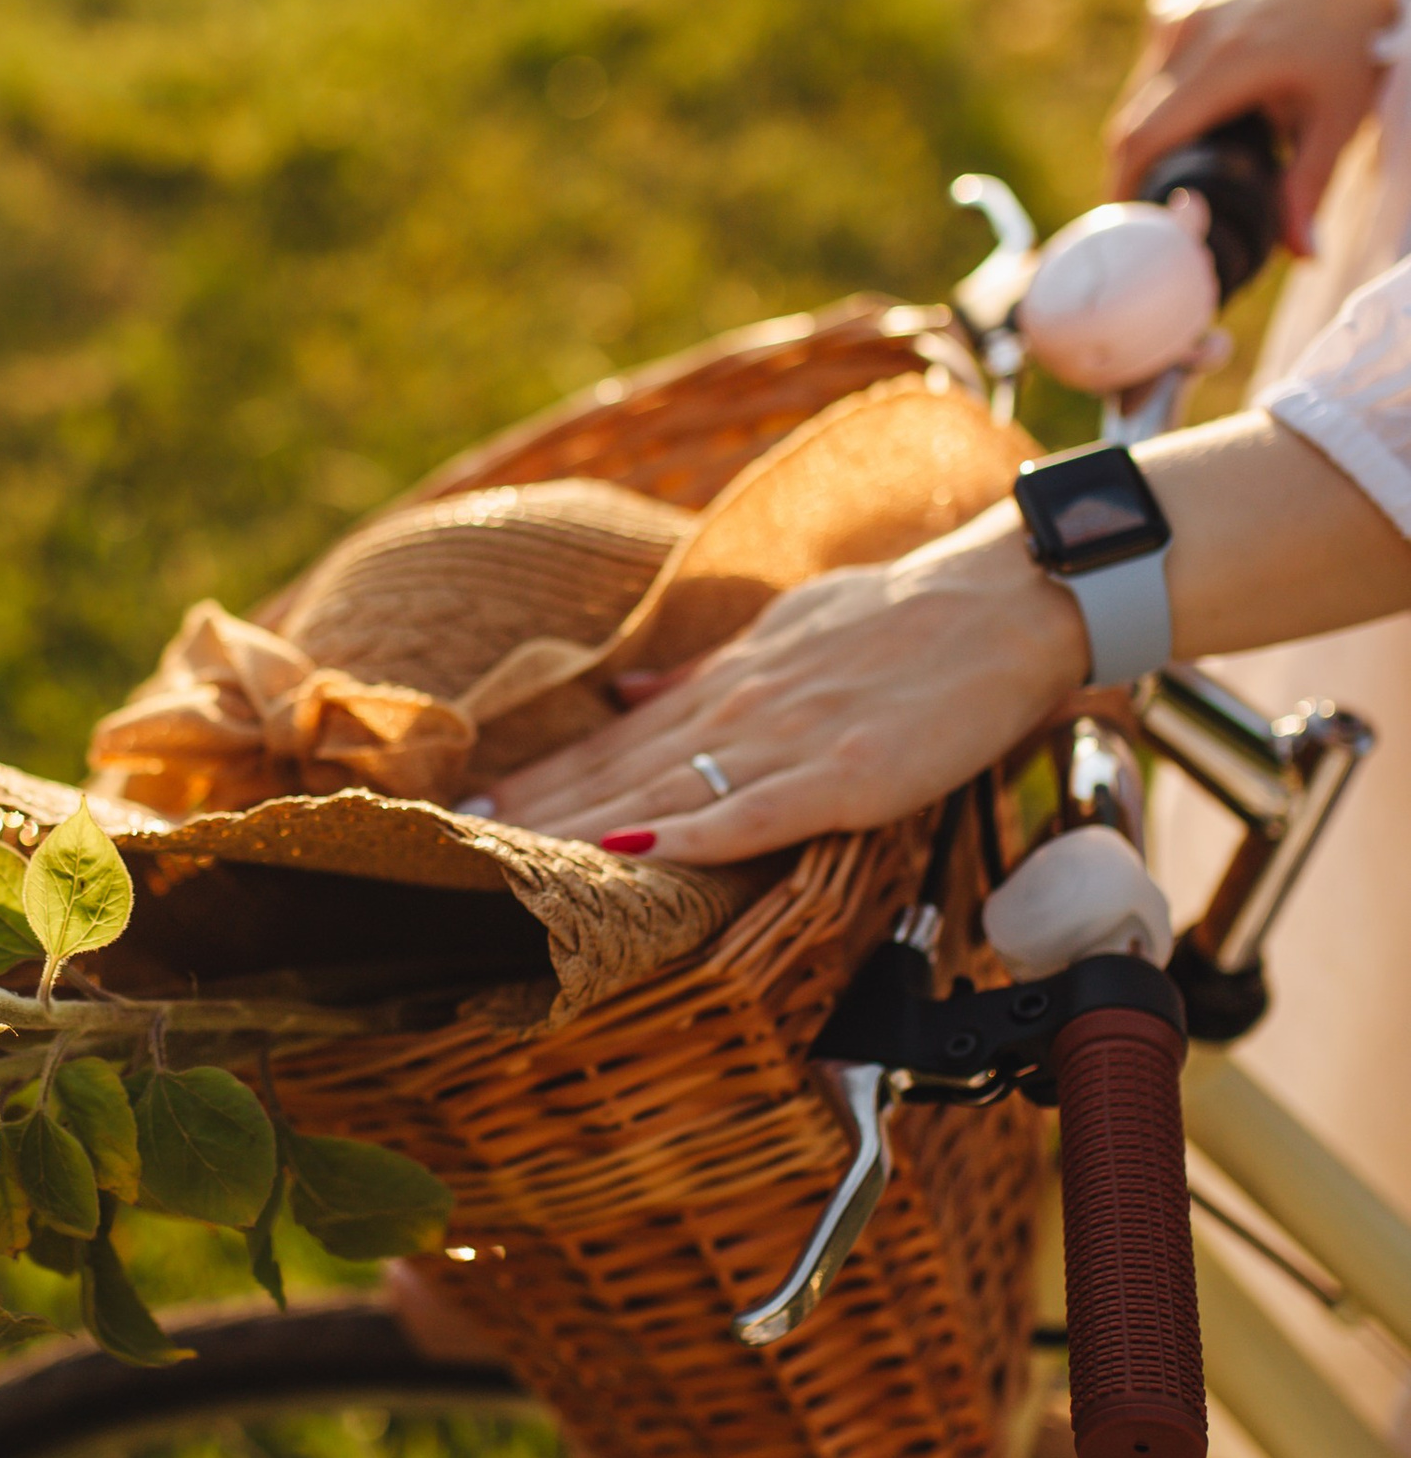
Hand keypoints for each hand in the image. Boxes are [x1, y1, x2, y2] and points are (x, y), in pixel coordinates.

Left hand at [490, 520, 1083, 862]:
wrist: (1011, 598)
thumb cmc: (911, 619)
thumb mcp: (791, 628)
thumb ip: (706, 671)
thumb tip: (626, 691)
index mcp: (729, 682)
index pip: (613, 742)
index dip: (539, 776)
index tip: (468, 804)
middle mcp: (742, 710)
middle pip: (618, 773)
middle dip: (532, 812)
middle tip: (447, 841)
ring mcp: (790, 742)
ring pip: (666, 796)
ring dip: (582, 831)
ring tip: (507, 858)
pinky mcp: (846, 775)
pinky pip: (756, 814)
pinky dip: (694, 836)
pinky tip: (637, 856)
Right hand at [1106, 0, 1394, 254]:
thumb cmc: (1360, 39)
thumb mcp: (1341, 115)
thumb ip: (1310, 185)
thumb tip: (1301, 254)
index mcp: (1224, 60)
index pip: (1143, 137)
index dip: (1124, 187)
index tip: (1126, 227)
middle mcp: (1189, 28)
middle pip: (1131, 119)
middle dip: (1133, 170)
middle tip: (1152, 213)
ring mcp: (1181, 8)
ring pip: (1139, 91)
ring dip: (1148, 133)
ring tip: (1178, 168)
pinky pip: (1153, 62)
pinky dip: (1162, 96)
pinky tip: (1198, 113)